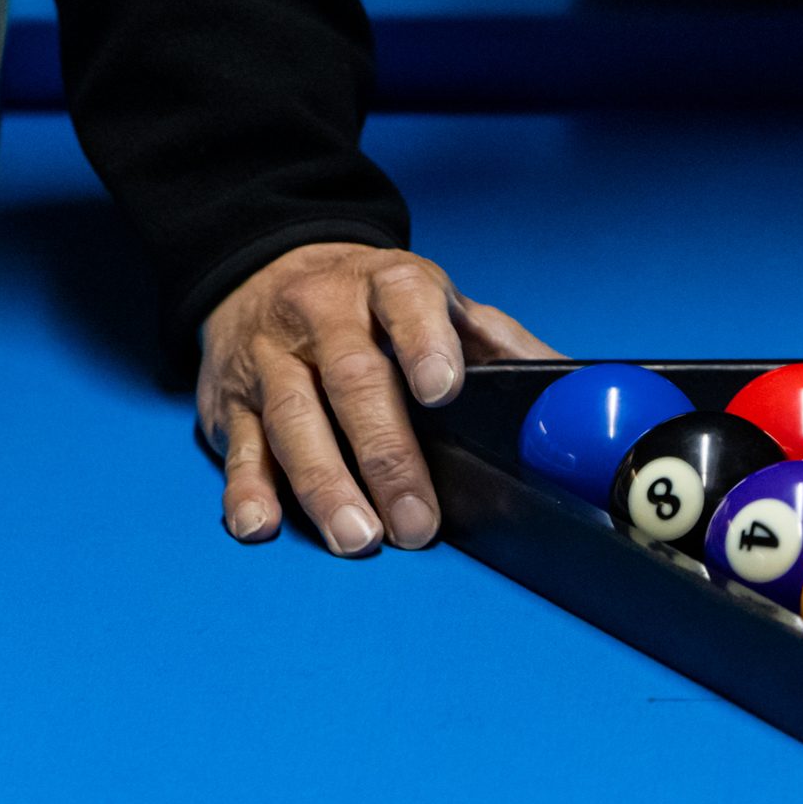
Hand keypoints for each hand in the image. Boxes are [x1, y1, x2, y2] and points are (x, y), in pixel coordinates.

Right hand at [200, 243, 563, 554]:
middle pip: (353, 381)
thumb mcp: (435, 302)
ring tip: (357, 537)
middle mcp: (322, 317)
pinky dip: (246, 490)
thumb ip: (498, 343)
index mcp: (386, 286)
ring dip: (324, 484)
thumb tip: (575, 389)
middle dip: (386, 455)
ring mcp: (271, 359)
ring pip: (293, 420)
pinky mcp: (227, 400)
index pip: (406, 303)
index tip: (443, 390)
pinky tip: (261, 524)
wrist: (265, 267)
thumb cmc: (370, 303)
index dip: (425, 343)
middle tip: (415, 520)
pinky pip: (238, 448)